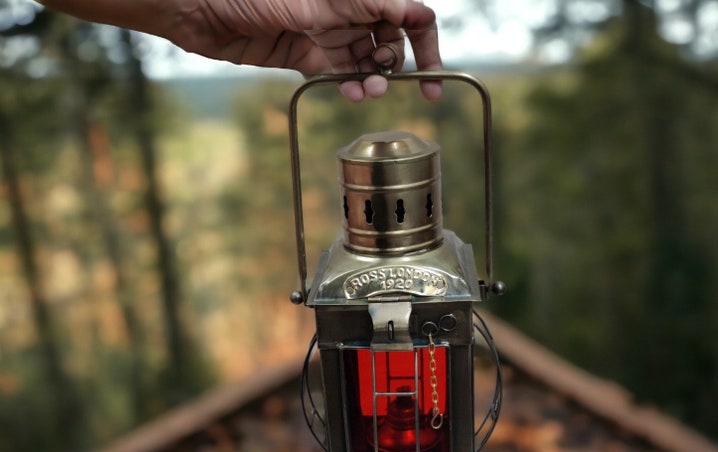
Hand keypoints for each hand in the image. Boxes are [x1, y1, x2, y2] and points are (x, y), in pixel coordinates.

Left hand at [171, 0, 441, 100]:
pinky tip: (351, 93)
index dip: (427, 44)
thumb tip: (412, 13)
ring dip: (374, 79)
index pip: (409, 15)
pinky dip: (349, 86)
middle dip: (398, 64)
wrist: (200, 7)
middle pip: (391, 40)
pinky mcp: (304, 55)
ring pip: (365, 61)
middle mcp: (345, 11)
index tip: (434, 77)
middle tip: (387, 82)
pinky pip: (338, 75)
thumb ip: (365, 7)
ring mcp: (326, 33)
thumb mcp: (317, 0)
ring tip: (368, 91)